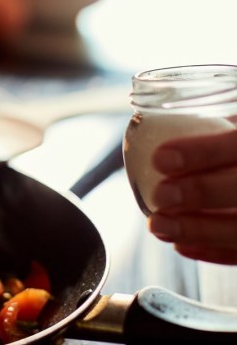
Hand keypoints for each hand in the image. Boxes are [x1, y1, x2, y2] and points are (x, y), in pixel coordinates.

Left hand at [150, 131, 236, 263]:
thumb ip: (208, 125)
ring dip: (200, 231)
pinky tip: (182, 245)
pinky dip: (215, 252)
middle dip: (201, 192)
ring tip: (158, 226)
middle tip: (159, 195)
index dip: (203, 152)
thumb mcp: (231, 126)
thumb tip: (150, 125)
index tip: (160, 158)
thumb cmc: (235, 144)